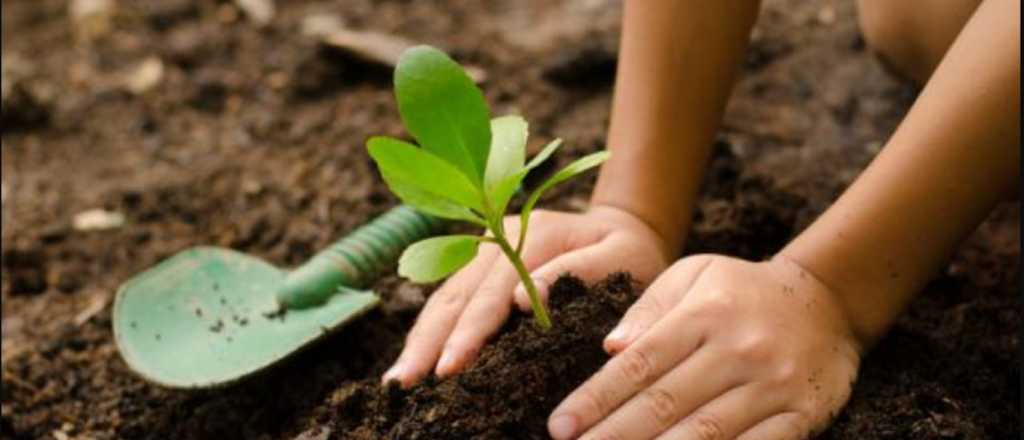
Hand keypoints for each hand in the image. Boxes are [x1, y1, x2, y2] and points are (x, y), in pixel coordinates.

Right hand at [382, 205, 671, 387]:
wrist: (625, 227)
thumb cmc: (631, 252)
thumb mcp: (622, 257)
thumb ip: (579, 271)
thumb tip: (524, 301)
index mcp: (533, 234)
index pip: (493, 290)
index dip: (469, 331)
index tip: (450, 367)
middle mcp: (498, 237)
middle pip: (455, 293)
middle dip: (428, 341)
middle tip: (404, 383)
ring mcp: (484, 250)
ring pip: (443, 297)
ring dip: (420, 339)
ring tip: (397, 380)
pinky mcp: (480, 266)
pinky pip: (448, 300)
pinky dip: (429, 331)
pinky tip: (414, 360)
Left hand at [548, 254, 862, 439]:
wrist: (829, 300)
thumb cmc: (743, 290)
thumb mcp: (696, 275)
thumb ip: (650, 307)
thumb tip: (610, 347)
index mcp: (704, 314)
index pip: (639, 364)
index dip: (596, 398)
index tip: (560, 425)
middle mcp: (737, 350)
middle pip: (664, 403)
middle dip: (613, 435)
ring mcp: (772, 386)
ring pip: (704, 433)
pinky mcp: (802, 415)